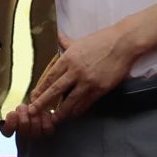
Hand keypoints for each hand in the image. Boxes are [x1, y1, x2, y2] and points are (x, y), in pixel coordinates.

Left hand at [6, 27, 134, 138]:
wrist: (122, 43)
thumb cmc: (102, 40)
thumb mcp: (80, 41)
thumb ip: (66, 43)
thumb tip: (58, 36)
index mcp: (68, 58)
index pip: (50, 77)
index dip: (40, 89)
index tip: (33, 97)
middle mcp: (75, 70)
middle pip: (55, 90)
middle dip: (42, 102)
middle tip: (33, 112)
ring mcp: (87, 81)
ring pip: (70, 100)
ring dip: (61, 112)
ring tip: (54, 119)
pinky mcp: (100, 88)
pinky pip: (86, 102)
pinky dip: (79, 109)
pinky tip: (75, 114)